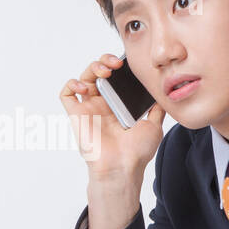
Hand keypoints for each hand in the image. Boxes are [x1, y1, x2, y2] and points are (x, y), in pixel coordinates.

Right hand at [59, 53, 164, 180]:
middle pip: (98, 73)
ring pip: (83, 78)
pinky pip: (66, 94)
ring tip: (105, 70)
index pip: (114, 78)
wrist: (123, 167)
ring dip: (92, 67)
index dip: (118, 66)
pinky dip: (72, 84)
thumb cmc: (137, 152)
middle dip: (105, 61)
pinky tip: (84, 86)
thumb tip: (162, 94)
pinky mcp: (76, 115)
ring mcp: (88, 109)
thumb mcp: (153, 125)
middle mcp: (102, 105)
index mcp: (118, 105)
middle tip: (116, 64)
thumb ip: (155, 109)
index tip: (128, 64)